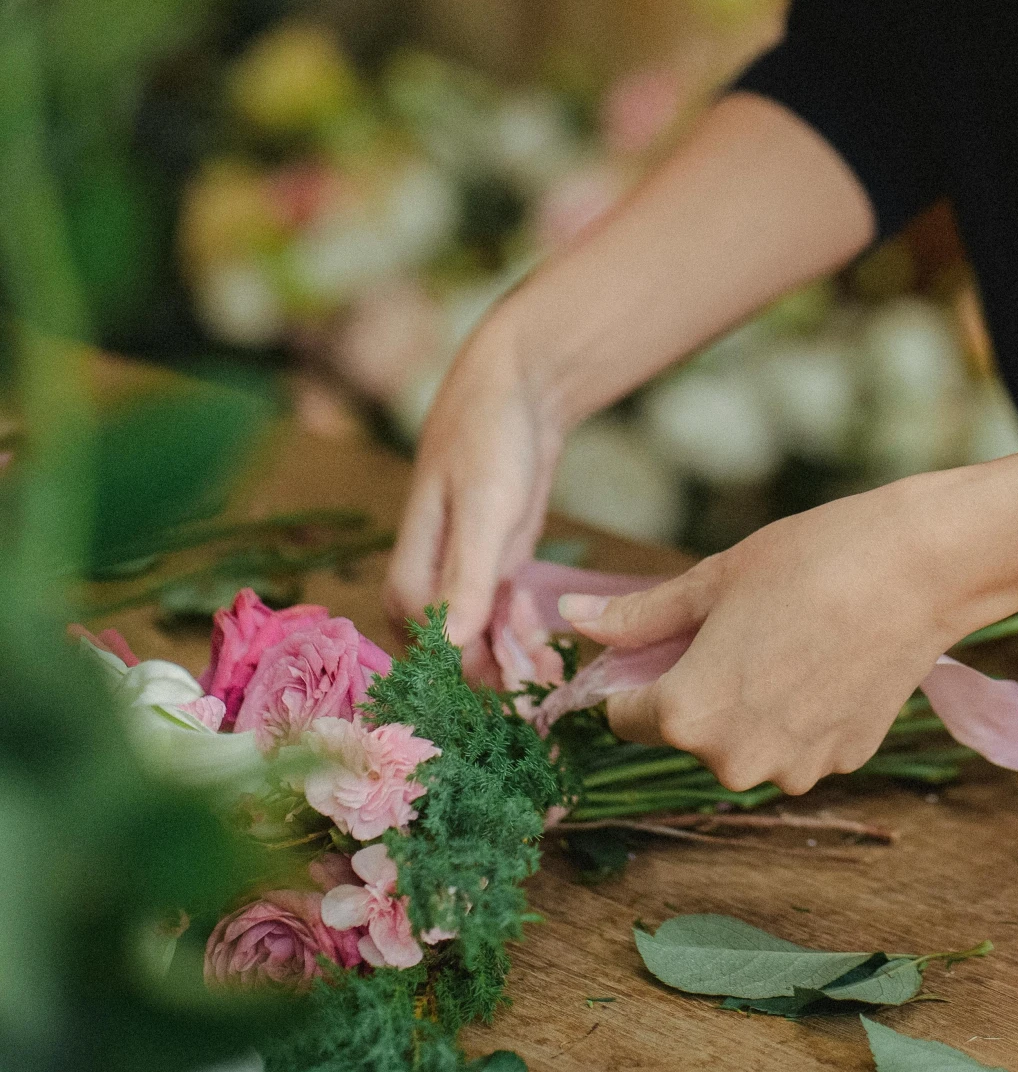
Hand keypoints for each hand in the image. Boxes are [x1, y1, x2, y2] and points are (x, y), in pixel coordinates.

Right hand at [384, 298, 561, 679]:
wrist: (519, 386)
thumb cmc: (489, 437)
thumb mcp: (485, 506)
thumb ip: (467, 574)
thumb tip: (449, 643)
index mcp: (410, 577)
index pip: (433, 654)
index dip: (475, 677)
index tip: (520, 685)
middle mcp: (428, 589)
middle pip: (456, 660)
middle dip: (501, 676)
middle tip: (547, 676)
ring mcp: (462, 583)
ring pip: (482, 649)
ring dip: (516, 662)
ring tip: (553, 662)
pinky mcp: (492, 574)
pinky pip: (502, 626)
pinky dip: (523, 640)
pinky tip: (549, 648)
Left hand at [559, 455, 1017, 794]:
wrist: (917, 567)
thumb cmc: (807, 561)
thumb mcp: (710, 580)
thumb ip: (637, 617)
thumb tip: (570, 620)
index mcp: (688, 716)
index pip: (624, 716)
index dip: (633, 674)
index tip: (660, 637)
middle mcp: (736, 761)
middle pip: (685, 730)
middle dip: (693, 685)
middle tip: (733, 623)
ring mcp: (795, 770)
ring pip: (741, 740)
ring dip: (746, 701)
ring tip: (783, 634)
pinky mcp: (842, 763)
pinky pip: (793, 742)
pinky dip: (796, 709)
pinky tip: (822, 656)